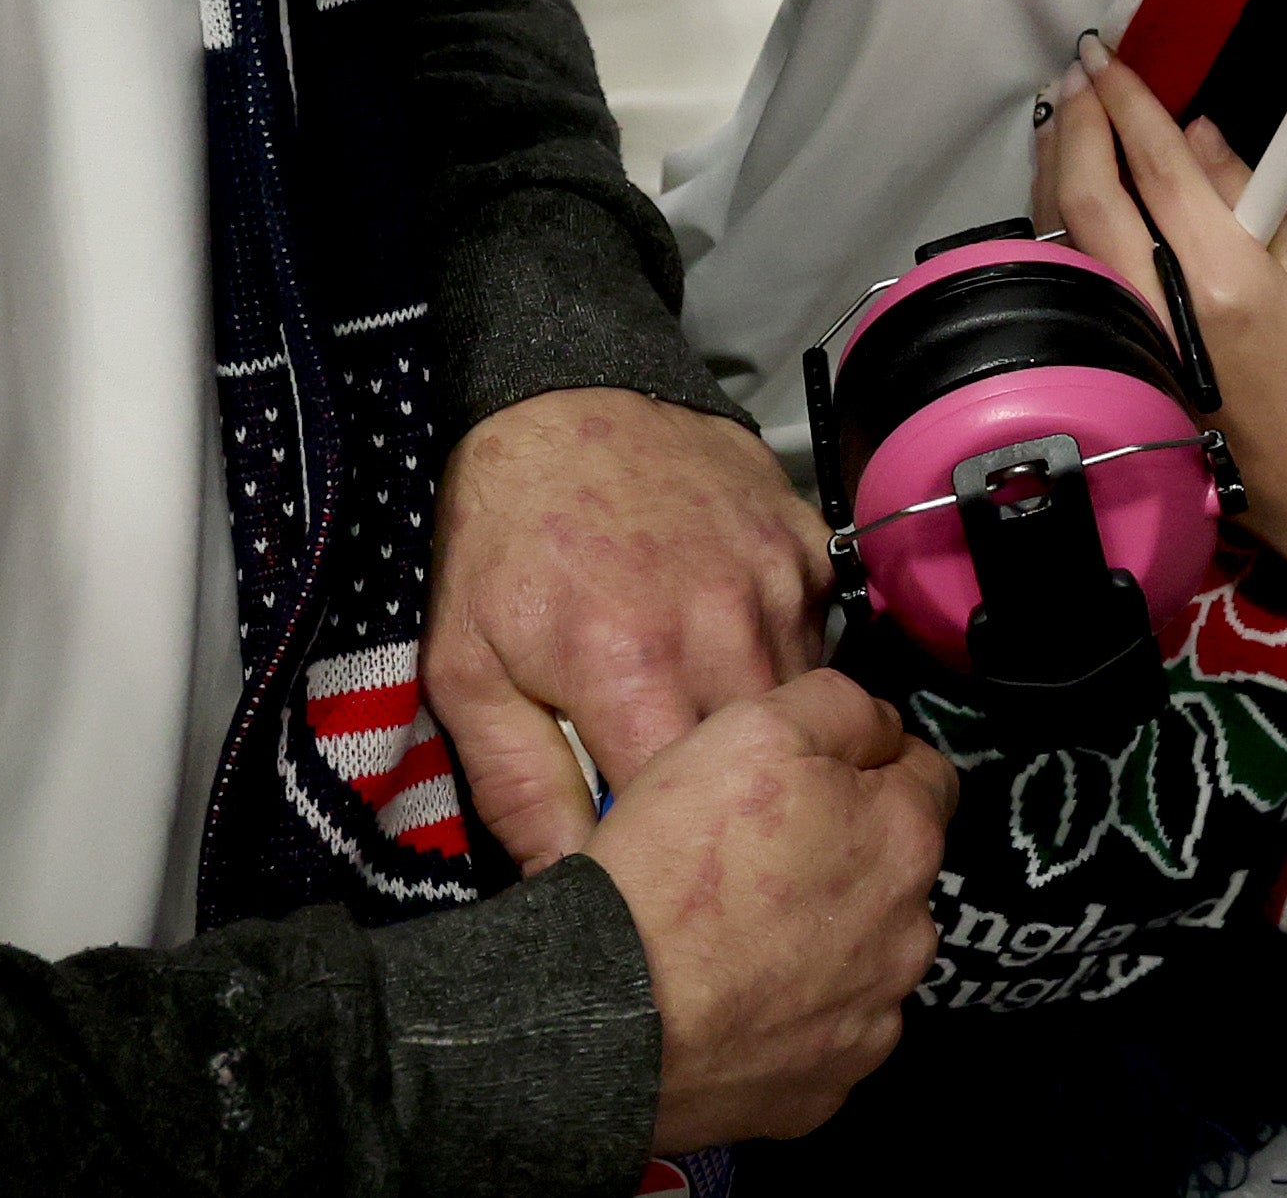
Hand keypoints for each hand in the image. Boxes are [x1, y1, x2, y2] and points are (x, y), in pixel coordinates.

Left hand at [430, 388, 834, 868]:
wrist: (559, 400)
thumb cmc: (500, 538)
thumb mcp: (467, 668)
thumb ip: (518, 787)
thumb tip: (566, 885)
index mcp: (633, 666)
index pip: (689, 813)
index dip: (670, 849)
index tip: (647, 858)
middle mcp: (725, 625)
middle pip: (762, 765)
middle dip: (727, 795)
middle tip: (684, 797)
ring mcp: (778, 579)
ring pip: (800, 704)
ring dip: (757, 727)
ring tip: (699, 714)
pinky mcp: (807, 543)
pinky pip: (818, 636)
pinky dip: (779, 656)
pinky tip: (725, 642)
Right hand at [588, 678, 956, 1148]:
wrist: (603, 1016)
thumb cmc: (676, 868)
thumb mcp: (754, 728)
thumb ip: (841, 708)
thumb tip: (881, 726)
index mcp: (906, 838)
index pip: (924, 775)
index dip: (865, 766)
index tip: (809, 780)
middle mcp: (911, 935)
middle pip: (894, 871)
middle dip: (845, 856)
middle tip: (757, 859)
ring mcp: (872, 1020)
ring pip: (863, 956)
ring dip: (822, 940)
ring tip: (735, 938)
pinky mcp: (826, 1087)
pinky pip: (824, 1034)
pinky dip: (792, 1017)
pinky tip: (733, 1001)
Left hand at [1039, 48, 1286, 601]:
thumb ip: (1252, 195)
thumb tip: (1196, 139)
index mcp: (1223, 278)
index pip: (1156, 165)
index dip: (1127, 102)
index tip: (1107, 54)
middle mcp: (1158, 313)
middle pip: (1087, 199)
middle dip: (1077, 125)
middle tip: (1079, 75)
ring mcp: (1127, 350)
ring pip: (1063, 242)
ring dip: (1055, 171)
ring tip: (1063, 117)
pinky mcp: (1116, 375)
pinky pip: (1073, 283)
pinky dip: (1061, 228)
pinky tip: (1067, 196)